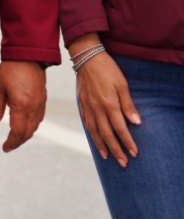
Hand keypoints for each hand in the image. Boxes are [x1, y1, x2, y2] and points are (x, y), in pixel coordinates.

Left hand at [0, 59, 46, 151]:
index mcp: (22, 106)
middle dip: (18, 142)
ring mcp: (41, 105)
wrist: (28, 56)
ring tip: (15, 139)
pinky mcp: (43, 100)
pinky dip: (31, 127)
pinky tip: (24, 126)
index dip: (11, 142)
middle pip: (28, 132)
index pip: (18, 131)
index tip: (5, 148)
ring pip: (35, 127)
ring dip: (25, 135)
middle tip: (8, 146)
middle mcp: (34, 108)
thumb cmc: (10, 70)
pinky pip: (38, 119)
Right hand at [71, 35, 140, 165]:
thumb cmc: (107, 69)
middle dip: (116, 149)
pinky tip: (95, 138)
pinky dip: (91, 133)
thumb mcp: (122, 84)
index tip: (134, 153)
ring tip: (107, 156)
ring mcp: (87, 106)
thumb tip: (136, 122)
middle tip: (123, 162)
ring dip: (102, 145)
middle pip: (106, 134)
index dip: (127, 142)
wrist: (85, 56)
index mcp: (108, 104)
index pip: (120, 128)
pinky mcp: (82, 103)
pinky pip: (86, 122)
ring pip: (94, 131)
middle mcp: (96, 108)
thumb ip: (128, 104)